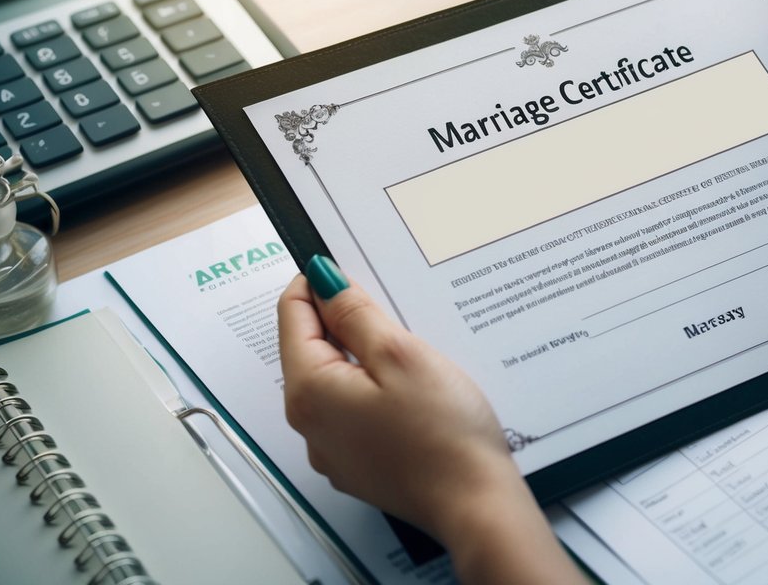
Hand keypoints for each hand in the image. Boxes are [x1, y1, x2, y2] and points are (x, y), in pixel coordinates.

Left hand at [277, 257, 583, 583]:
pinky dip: (375, 389)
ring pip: (336, 380)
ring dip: (363, 355)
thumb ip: (355, 313)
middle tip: (390, 303)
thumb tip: (324, 279)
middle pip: (312, 349)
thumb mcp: (399, 353)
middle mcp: (309, 424)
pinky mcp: (360, 464)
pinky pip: (355, 411)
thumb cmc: (442, 432)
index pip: (292, 316)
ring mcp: (333, 450)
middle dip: (344, 319)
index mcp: (309, 391)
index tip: (347, 265)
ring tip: (409, 347)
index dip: (318, 282)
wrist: (475, 502)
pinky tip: (413, 388)